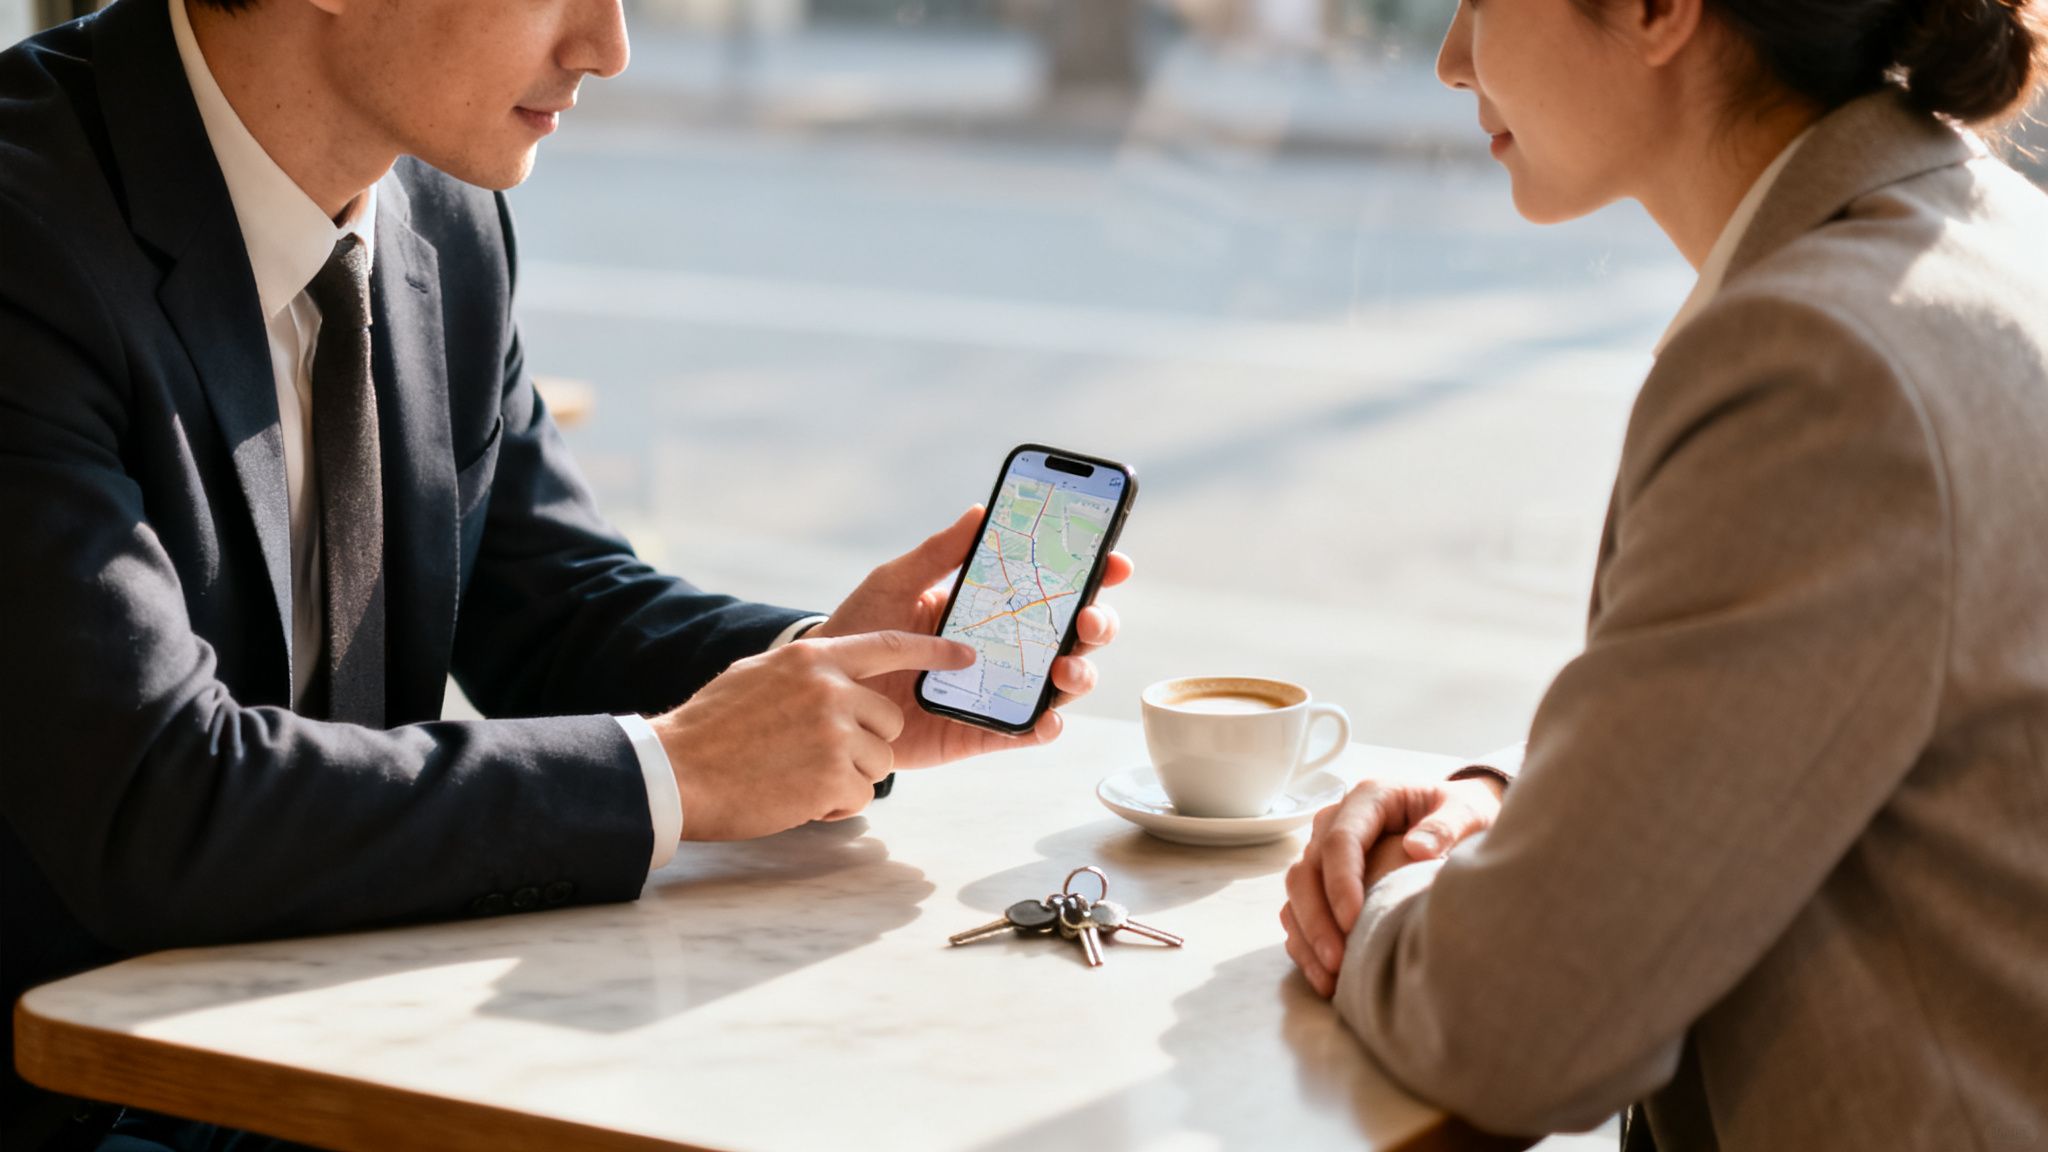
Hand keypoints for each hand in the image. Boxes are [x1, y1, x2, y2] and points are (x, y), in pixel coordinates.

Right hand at [650, 630, 975, 840]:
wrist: (676, 772)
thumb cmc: (711, 729)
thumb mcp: (759, 675)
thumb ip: (806, 673)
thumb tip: (838, 675)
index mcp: (813, 657)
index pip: (889, 645)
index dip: (932, 652)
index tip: (966, 655)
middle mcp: (831, 689)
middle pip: (888, 720)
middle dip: (865, 744)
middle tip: (815, 756)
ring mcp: (834, 732)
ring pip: (880, 762)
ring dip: (848, 778)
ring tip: (797, 776)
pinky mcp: (833, 776)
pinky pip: (862, 796)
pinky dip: (834, 805)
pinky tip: (795, 797)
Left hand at [808, 506, 1132, 767]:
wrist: (826, 691)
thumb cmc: (861, 629)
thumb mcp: (896, 582)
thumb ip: (938, 553)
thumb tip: (981, 511)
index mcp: (992, 604)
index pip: (1054, 587)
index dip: (1093, 574)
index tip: (1114, 562)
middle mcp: (1006, 647)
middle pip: (1073, 636)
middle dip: (1097, 625)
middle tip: (1088, 619)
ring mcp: (998, 690)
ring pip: (1060, 685)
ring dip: (1078, 675)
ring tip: (1066, 668)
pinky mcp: (981, 731)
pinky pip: (1024, 732)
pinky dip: (1043, 727)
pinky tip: (1046, 718)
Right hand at [1280, 775, 1505, 996]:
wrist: (1457, 817)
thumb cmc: (1463, 813)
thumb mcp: (1468, 812)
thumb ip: (1447, 826)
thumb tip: (1416, 849)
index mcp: (1369, 798)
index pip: (1340, 840)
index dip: (1341, 883)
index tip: (1354, 922)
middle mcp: (1337, 821)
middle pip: (1306, 869)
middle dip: (1317, 918)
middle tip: (1337, 960)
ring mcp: (1324, 850)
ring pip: (1295, 891)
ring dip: (1307, 935)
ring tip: (1329, 977)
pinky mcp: (1323, 878)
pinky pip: (1298, 910)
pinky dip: (1305, 942)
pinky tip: (1323, 976)